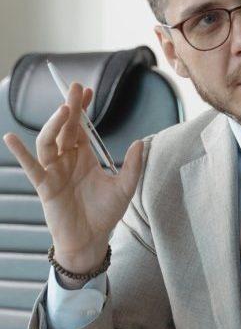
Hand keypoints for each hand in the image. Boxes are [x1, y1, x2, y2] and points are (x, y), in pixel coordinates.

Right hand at [3, 82, 142, 273]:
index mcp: (84, 156)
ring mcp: (54, 171)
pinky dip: (20, 153)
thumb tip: (140, 142)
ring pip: (48, 142)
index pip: (80, 127)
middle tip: (75, 88)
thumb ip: (131, 166)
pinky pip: (31, 167)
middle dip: (70, 108)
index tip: (87, 91)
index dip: (82, 109)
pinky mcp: (45, 186)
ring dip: (54, 125)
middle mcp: (67, 160)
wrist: (92, 240)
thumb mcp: (124, 188)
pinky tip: (10, 137)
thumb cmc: (105, 214)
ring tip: (63, 110)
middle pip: (65, 128)